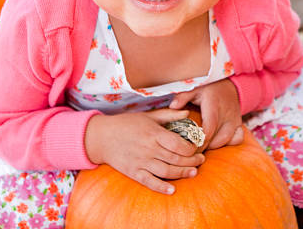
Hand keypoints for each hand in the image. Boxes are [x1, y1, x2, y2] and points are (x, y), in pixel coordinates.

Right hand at [84, 108, 204, 194]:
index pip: (178, 144)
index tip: (197, 148)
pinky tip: (172, 190)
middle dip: (192, 161)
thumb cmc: (127, 124)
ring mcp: (141, 162)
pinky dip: (161, 187)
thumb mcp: (149, 116)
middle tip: (201, 161)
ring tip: (194, 172)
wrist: (101, 137)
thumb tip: (187, 113)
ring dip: (182, 173)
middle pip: (176, 158)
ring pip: (166, 171)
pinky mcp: (133, 172)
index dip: (191, 148)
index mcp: (154, 134)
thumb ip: (169, 115)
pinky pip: (149, 181)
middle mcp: (149, 149)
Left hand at [169, 79, 243, 149]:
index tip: (189, 146)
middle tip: (192, 150)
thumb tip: (172, 107)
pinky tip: (217, 142)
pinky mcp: (239, 124)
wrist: (228, 86)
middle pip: (218, 138)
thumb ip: (183, 97)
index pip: (209, 127)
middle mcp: (226, 113)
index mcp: (213, 105)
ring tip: (202, 146)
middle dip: (204, 146)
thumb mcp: (195, 88)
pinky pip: (237, 139)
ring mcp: (234, 119)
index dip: (200, 140)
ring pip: (228, 140)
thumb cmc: (208, 89)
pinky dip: (228, 144)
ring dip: (215, 146)